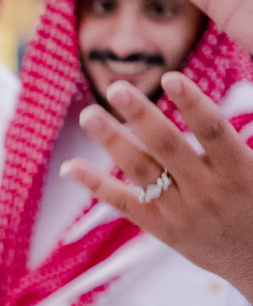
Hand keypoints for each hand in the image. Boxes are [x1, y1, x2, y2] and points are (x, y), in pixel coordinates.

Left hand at [62, 74, 252, 300]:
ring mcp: (180, 210)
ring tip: (88, 115)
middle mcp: (206, 189)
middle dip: (141, 115)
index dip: (193, 103)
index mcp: (239, 171)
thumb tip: (213, 110)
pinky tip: (70, 167)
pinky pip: (124, 203)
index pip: (213, 131)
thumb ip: (233, 142)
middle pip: (167, 147)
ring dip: (112, 142)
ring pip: (141, 171)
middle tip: (116, 88)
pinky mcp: (160, 227)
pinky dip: (95, 184)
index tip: (171, 78)